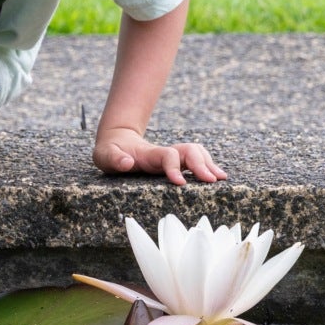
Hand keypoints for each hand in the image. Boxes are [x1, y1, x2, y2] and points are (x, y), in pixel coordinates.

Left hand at [95, 125, 223, 184]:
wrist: (117, 140)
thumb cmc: (111, 151)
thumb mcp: (104, 155)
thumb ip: (114, 158)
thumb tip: (127, 163)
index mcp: (149, 153)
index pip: (168, 156)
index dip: (175, 168)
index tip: (180, 183)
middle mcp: (164, 152)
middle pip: (189, 151)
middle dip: (201, 164)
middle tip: (212, 181)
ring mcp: (172, 155)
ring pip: (196, 153)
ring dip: (209, 164)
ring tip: (220, 178)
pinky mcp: (176, 160)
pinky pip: (196, 159)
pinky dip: (208, 166)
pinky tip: (218, 177)